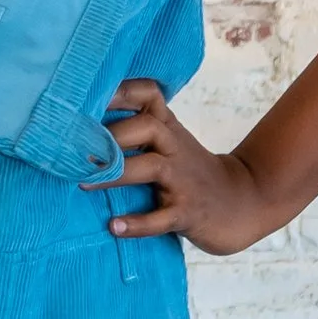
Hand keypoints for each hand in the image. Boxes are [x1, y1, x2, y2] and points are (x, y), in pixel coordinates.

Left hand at [87, 81, 286, 254]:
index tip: (85, 95)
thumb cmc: (192, 171)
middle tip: (74, 147)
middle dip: (111, 134)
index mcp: (169, 129)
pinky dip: (138, 223)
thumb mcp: (171, 142)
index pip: (149, 95)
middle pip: (147, 126)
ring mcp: (183, 180)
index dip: (120, 91)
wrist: (243, 202)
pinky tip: (115, 227)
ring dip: (116, 173)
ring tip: (83, 183)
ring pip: (151, 167)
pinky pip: (162, 217)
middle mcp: (175, 148)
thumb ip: (139, 130)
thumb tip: (81, 126)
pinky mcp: (189, 212)